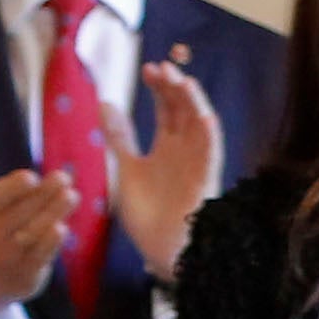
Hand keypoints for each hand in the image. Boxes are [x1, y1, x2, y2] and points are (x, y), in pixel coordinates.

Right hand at [0, 119, 77, 317]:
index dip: (12, 189)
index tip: (29, 176)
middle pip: (19, 212)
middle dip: (42, 195)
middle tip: (63, 177)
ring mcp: (9, 254)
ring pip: (33, 232)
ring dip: (53, 214)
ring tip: (72, 195)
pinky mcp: (27, 271)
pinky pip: (40, 255)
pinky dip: (51, 243)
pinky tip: (64, 228)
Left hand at [98, 53, 226, 289]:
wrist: (161, 251)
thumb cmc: (148, 214)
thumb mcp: (126, 168)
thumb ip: (119, 136)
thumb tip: (105, 102)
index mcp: (166, 147)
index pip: (166, 108)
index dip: (159, 88)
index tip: (147, 70)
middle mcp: (184, 150)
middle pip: (183, 110)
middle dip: (174, 88)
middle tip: (161, 67)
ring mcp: (196, 163)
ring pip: (200, 125)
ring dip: (194, 103)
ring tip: (182, 81)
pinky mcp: (205, 180)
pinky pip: (212, 155)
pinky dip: (209, 136)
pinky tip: (204, 117)